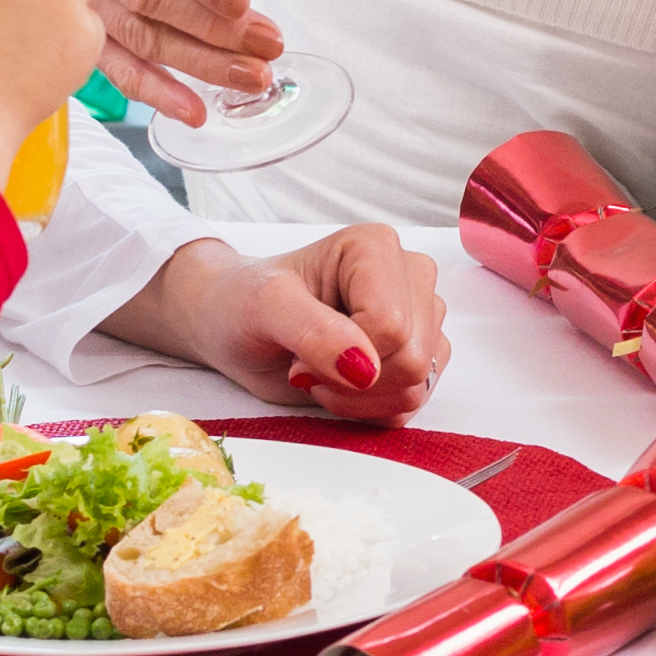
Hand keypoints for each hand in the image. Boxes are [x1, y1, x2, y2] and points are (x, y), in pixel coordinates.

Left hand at [129, 222, 451, 416]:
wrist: (235, 327)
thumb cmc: (244, 304)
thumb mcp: (264, 308)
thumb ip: (312, 332)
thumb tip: (364, 368)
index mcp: (376, 247)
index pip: (391, 325)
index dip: (342, 355)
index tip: (296, 351)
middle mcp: (409, 276)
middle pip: (412, 358)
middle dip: (352, 381)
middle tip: (306, 365)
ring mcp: (420, 316)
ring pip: (417, 384)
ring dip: (360, 398)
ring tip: (321, 373)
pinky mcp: (419, 353)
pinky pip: (413, 400)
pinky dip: (371, 408)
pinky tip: (340, 386)